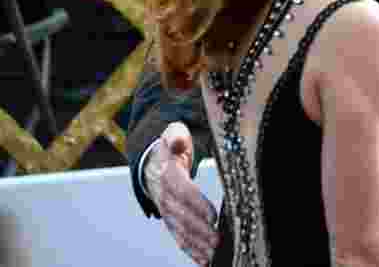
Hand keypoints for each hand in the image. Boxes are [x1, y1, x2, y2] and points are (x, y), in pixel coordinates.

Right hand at [145, 122, 218, 264]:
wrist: (152, 162)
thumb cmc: (171, 146)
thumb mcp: (173, 132)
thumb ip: (175, 136)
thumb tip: (177, 142)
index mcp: (168, 174)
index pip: (184, 191)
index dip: (198, 204)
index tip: (213, 216)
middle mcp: (165, 196)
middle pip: (184, 216)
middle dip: (201, 230)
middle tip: (218, 241)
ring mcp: (167, 211)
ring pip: (182, 230)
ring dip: (197, 244)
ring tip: (213, 253)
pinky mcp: (171, 221)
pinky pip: (180, 237)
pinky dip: (191, 250)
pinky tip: (204, 260)